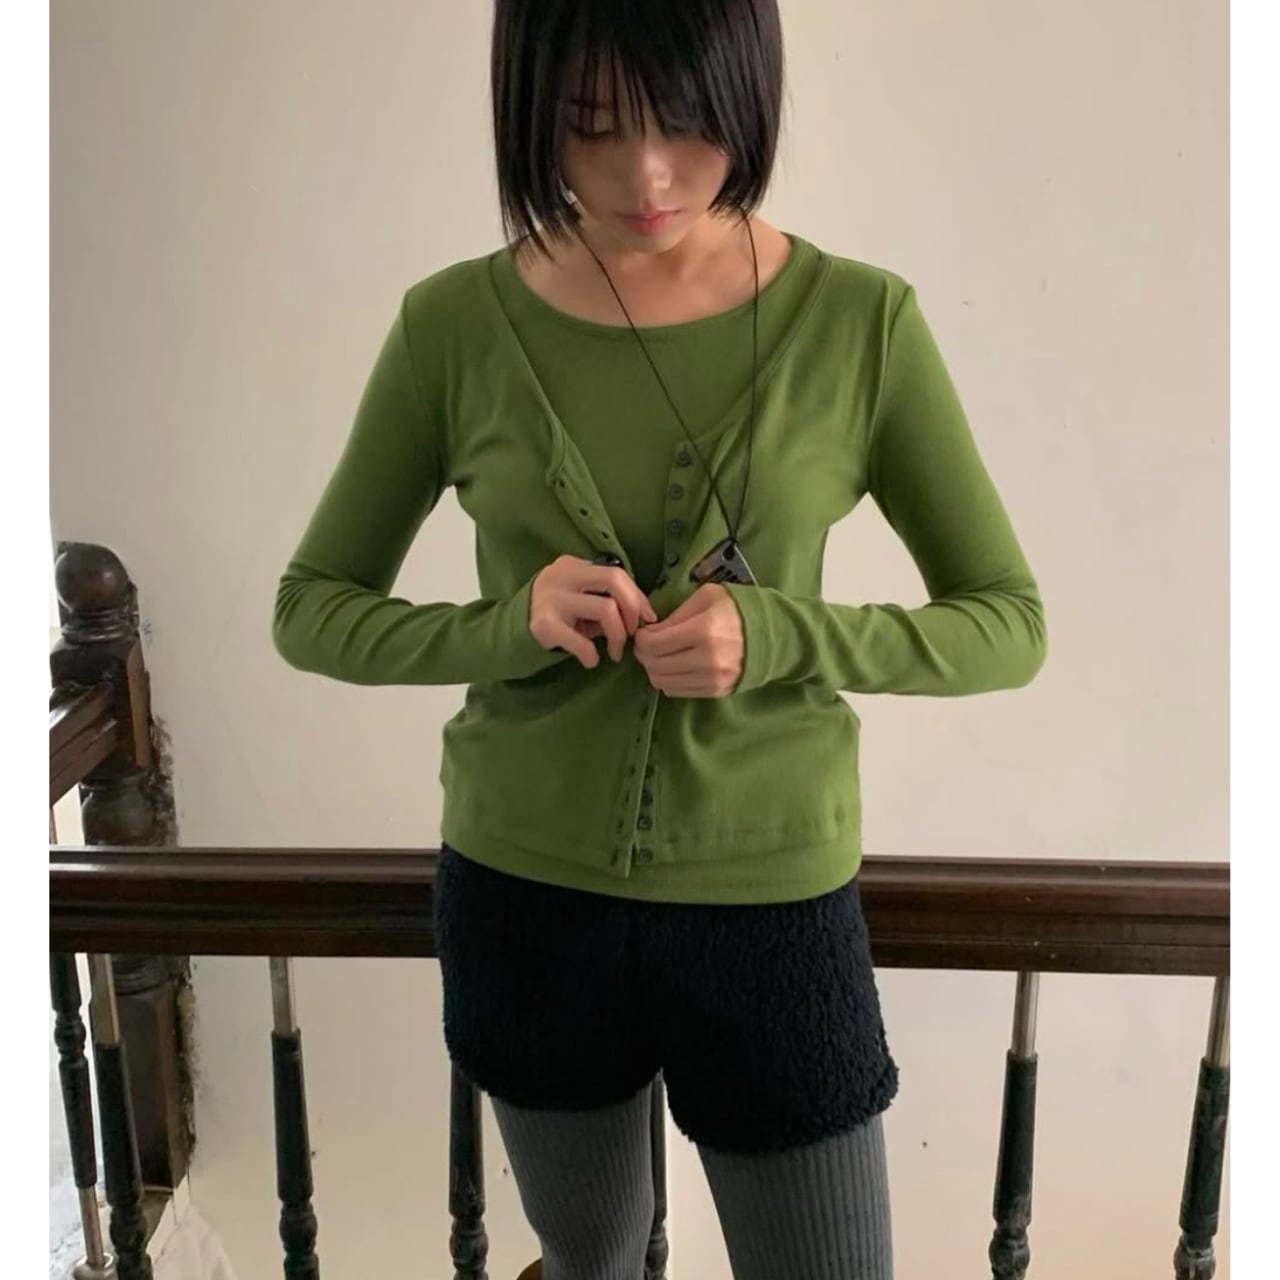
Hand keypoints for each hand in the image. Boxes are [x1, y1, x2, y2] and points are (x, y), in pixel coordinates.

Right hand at [530, 555, 657, 668]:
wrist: (513, 629)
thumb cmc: (558, 615)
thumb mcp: (580, 598)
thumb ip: (607, 598)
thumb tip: (645, 615)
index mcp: (574, 566)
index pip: (616, 573)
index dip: (638, 597)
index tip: (646, 619)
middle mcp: (562, 576)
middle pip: (613, 580)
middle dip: (632, 610)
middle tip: (632, 634)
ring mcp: (551, 599)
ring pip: (605, 609)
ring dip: (618, 636)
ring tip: (615, 652)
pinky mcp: (543, 625)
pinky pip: (580, 640)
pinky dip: (591, 653)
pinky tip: (592, 660)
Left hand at [633, 584, 743, 697]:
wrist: (775, 636)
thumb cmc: (739, 610)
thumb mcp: (708, 597)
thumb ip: (677, 614)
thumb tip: (652, 632)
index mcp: (705, 630)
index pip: (654, 644)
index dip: (641, 639)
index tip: (644, 632)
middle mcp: (708, 659)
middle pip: (655, 665)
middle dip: (644, 654)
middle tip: (648, 645)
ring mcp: (713, 679)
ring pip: (663, 682)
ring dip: (654, 669)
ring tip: (661, 656)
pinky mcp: (716, 691)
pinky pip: (678, 692)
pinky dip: (669, 680)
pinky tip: (675, 667)